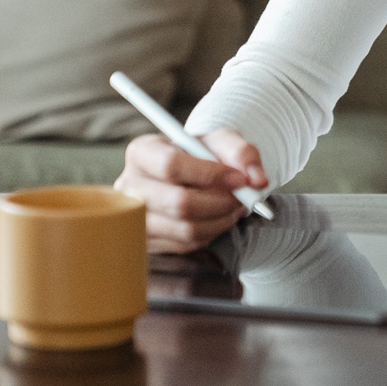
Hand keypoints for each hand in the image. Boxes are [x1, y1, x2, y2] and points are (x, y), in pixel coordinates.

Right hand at [115, 128, 268, 253]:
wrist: (192, 176)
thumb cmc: (203, 154)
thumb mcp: (223, 141)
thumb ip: (242, 152)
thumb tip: (257, 179)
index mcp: (143, 152)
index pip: (171, 165)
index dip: (210, 174)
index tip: (239, 178)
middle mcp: (129, 186)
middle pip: (178, 202)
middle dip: (221, 202)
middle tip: (244, 197)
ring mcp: (133, 219)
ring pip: (185, 228)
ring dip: (220, 219)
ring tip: (235, 206)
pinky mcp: (146, 243)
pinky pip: (185, 245)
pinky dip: (211, 232)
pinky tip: (218, 217)